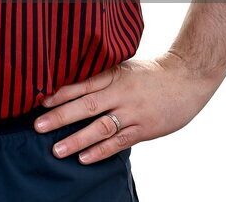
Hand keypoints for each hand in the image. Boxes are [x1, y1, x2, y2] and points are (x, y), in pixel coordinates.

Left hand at [33, 52, 220, 163]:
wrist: (187, 77)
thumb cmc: (153, 72)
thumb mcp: (125, 67)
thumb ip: (105, 77)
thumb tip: (77, 86)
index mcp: (114, 75)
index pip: (82, 85)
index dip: (60, 94)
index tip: (41, 102)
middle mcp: (120, 93)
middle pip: (85, 106)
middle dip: (60, 117)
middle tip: (38, 126)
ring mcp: (132, 112)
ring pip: (100, 127)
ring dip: (77, 140)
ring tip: (57, 150)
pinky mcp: (144, 129)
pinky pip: (119, 142)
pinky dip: (101, 151)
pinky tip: (85, 158)